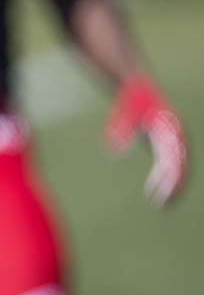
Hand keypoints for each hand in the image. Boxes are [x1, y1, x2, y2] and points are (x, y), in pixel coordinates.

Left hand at [106, 75, 189, 207]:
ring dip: (172, 187)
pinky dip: (163, 179)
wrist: (139, 88)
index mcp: (170, 130)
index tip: (163, 192)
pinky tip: (153, 193)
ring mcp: (175, 140)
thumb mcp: (126, 114)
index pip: (175, 158)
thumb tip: (114, 150)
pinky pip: (169, 165)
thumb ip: (122, 130)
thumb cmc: (131, 101)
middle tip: (163, 205)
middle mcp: (177, 136)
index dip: (171, 177)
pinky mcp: (167, 144)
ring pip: (178, 168)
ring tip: (162, 206)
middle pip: (181, 166)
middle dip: (174, 186)